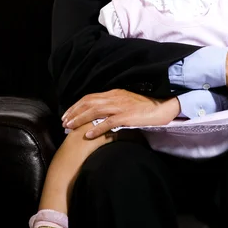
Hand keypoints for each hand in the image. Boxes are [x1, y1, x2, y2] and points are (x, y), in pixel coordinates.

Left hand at [61, 89, 180, 138]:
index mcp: (114, 93)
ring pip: (95, 110)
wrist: (163, 106)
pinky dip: (96, 127)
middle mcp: (115, 97)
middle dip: (74, 112)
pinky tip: (88, 134)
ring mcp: (120, 106)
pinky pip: (108, 122)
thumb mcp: (127, 102)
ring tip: (70, 127)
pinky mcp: (127, 116)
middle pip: (89, 103)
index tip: (68, 114)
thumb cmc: (146, 106)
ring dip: (80, 119)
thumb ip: (114, 105)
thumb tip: (101, 113)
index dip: (77, 105)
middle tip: (64, 122)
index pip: (90, 97)